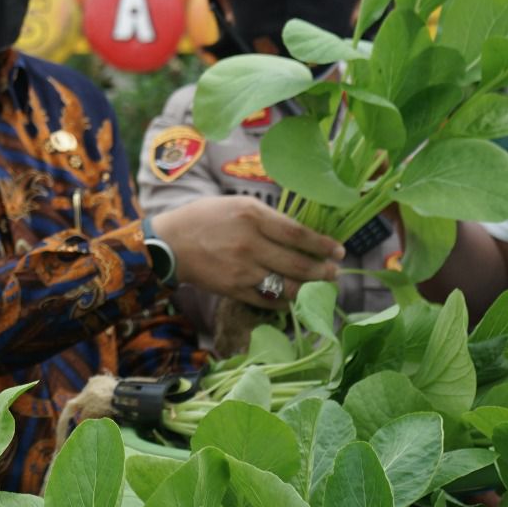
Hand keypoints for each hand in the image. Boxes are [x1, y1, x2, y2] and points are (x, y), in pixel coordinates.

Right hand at [157, 197, 343, 309]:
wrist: (169, 243)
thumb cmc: (204, 218)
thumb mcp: (237, 205)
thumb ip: (268, 218)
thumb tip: (301, 235)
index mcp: (252, 216)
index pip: (298, 234)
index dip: (322, 245)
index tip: (339, 250)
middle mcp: (249, 243)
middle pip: (297, 264)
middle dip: (322, 271)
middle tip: (334, 273)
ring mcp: (242, 270)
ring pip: (286, 286)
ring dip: (308, 289)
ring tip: (318, 286)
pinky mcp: (233, 289)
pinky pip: (268, 300)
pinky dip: (284, 301)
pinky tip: (292, 297)